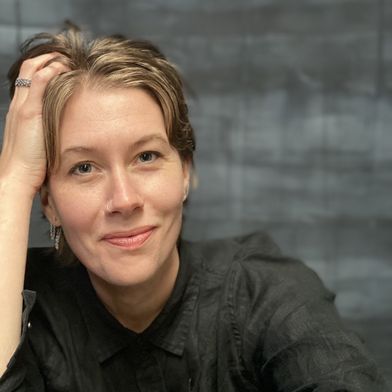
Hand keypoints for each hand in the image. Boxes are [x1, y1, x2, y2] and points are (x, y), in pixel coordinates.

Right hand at [0, 53, 68, 195]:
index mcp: (21, 110)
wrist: (17, 176)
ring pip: (33, 70)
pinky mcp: (30, 113)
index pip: (28, 79)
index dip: (43, 67)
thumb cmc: (30, 165)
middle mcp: (19, 104)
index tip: (61, 64)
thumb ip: (46, 132)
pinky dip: (51, 71)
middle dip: (47, 57)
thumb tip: (61, 131)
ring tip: (68, 57)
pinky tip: (65, 68)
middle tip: (66, 54)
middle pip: (28, 68)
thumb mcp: (38, 143)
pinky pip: (39, 83)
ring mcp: (23, 107)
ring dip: (51, 60)